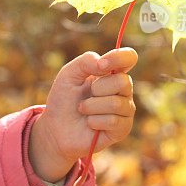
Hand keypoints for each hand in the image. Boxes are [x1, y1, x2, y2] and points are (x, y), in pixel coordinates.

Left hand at [28, 48, 137, 181]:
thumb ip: (86, 61)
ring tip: (82, 109)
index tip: (101, 65)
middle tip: (86, 95)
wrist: (55, 128)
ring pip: (116, 103)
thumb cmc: (64, 98)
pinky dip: (94, 121)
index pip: (129, 57)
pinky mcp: (122, 129)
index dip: (119, 58)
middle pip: (124, 81)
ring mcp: (125, 110)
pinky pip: (114, 121)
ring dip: (91, 107)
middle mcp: (123, 90)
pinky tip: (89, 123)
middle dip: (98, 89)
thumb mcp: (69, 74)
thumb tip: (104, 64)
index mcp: (112, 72)